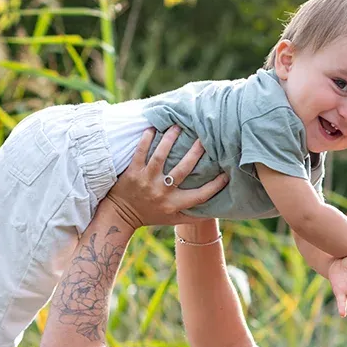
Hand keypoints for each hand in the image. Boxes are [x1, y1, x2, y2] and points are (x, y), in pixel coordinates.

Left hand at [107, 126, 227, 229]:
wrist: (120, 215)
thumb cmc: (149, 215)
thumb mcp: (171, 219)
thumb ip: (191, 216)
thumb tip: (213, 212)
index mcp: (173, 204)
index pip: (200, 195)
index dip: (215, 185)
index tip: (226, 174)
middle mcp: (161, 192)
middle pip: (183, 169)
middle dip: (195, 152)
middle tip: (204, 138)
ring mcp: (146, 180)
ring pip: (160, 156)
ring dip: (170, 139)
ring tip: (178, 126)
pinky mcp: (132, 172)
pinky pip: (140, 152)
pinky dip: (146, 139)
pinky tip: (153, 128)